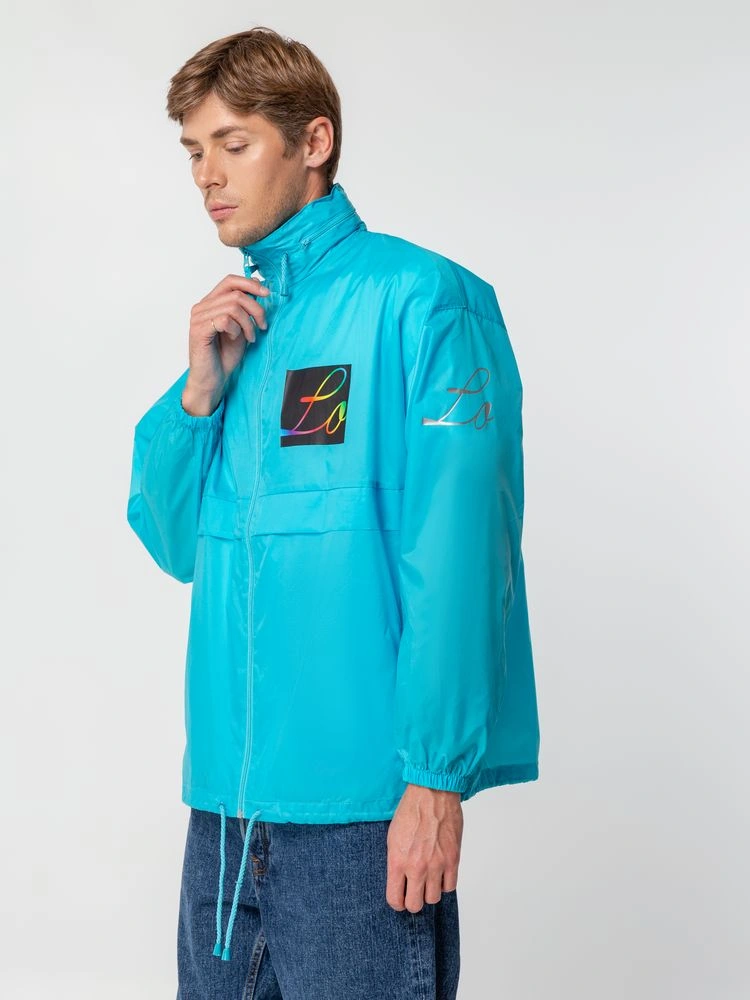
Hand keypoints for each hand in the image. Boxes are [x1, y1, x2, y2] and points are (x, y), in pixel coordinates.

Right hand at [182, 274, 270, 414]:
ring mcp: (198, 318)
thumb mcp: (241, 326)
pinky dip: (237, 330)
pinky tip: (238, 339)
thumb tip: (258, 284)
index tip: (267, 294)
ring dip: (248, 323)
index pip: (229, 281)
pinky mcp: (199, 331)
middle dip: (256, 309)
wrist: (213, 380)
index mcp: (210, 303)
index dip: (250, 284)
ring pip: (233, 307)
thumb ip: (245, 307)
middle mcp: (201, 307)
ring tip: (251, 337)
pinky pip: (225, 320)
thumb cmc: (225, 356)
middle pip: (236, 294)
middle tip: (263, 326)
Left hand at [386, 784, 462, 912]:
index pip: (395, 899)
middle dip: (413, 901)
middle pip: (415, 905)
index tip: (399, 899)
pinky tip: (440, 873)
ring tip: (428, 879)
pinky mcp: (453, 859)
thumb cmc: (411, 811)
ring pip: (433, 899)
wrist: (432, 793)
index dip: (397, 902)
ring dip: (430, 892)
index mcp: (398, 861)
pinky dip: (445, 883)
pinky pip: (450, 886)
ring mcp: (436, 865)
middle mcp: (417, 867)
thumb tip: (400, 881)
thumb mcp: (392, 837)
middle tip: (414, 891)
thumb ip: (396, 862)